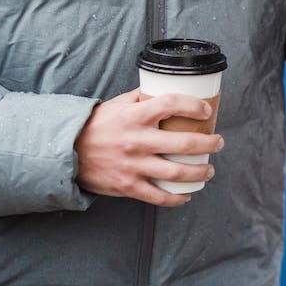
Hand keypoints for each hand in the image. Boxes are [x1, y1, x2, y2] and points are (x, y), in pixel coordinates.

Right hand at [74, 89, 223, 205]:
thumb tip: (168, 87)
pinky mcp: (128, 186)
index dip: (194, 106)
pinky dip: (177, 198)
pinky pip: (158, 196)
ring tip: (210, 169)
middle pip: (185, 143)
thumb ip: (143, 97)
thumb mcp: (119, 104)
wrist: (67, 152)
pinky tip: (187, 194)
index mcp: (136, 116)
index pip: (172, 104)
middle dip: (210, 143)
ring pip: (178, 172)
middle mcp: (137, 141)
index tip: (206, 110)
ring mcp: (133, 165)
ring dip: (201, 172)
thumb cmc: (97, 125)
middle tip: (218, 142)